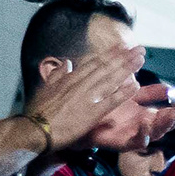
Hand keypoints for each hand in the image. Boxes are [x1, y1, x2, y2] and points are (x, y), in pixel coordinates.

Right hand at [29, 40, 144, 153]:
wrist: (33, 130)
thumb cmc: (37, 112)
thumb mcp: (46, 88)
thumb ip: (58, 75)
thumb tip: (67, 63)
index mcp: (70, 79)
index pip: (94, 63)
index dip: (110, 54)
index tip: (123, 46)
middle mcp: (80, 84)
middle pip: (106, 67)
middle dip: (124, 57)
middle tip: (140, 48)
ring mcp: (86, 98)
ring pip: (110, 79)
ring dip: (127, 68)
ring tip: (141, 58)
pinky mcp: (91, 114)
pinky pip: (110, 101)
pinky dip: (123, 92)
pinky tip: (136, 85)